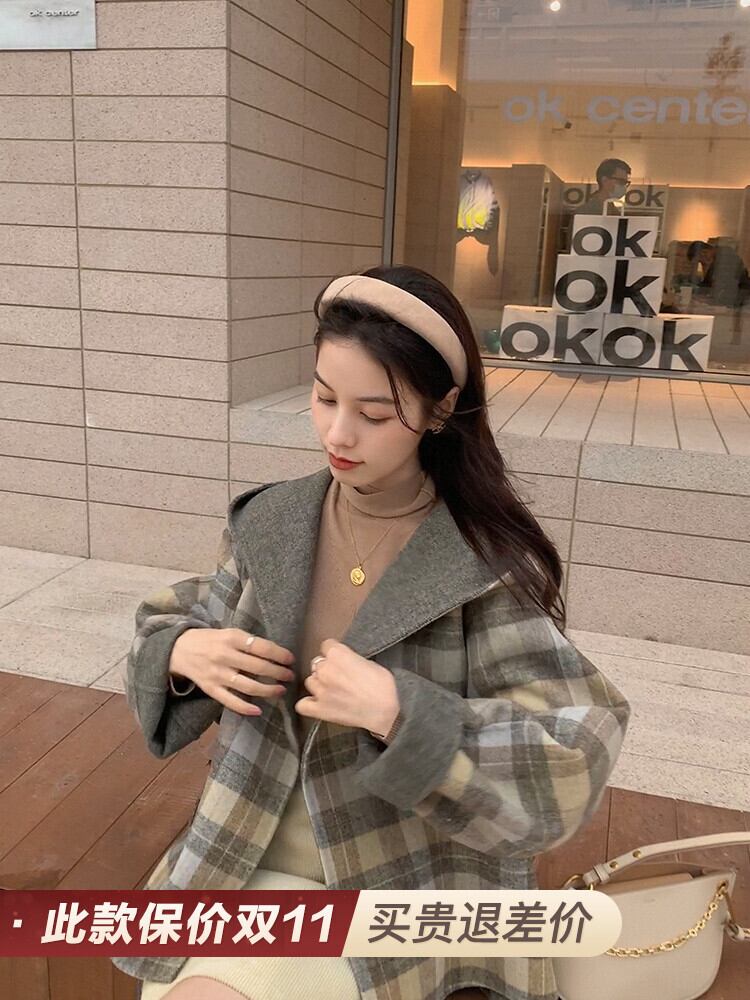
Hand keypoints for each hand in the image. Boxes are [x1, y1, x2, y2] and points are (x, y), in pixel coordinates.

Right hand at [169, 628, 295, 715]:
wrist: (178, 649)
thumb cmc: (210, 640)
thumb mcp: (228, 632)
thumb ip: (247, 642)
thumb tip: (274, 653)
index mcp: (231, 638)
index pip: (261, 647)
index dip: (279, 654)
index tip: (290, 660)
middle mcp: (225, 656)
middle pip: (259, 667)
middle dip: (278, 673)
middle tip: (290, 676)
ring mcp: (217, 674)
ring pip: (248, 686)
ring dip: (268, 690)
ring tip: (280, 690)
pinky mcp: (211, 689)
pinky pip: (230, 701)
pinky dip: (245, 708)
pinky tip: (259, 710)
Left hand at [295, 639, 399, 734]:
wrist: (385, 712)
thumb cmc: (383, 687)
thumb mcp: (370, 662)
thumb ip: (352, 658)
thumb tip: (346, 661)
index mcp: (338, 654)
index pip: (326, 645)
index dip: (334, 652)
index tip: (340, 658)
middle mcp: (325, 669)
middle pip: (317, 663)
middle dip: (327, 668)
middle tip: (340, 677)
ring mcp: (320, 690)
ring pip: (310, 681)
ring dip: (318, 684)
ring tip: (331, 691)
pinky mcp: (319, 709)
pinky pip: (302, 705)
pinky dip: (308, 704)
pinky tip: (317, 703)